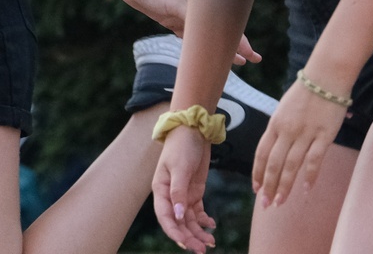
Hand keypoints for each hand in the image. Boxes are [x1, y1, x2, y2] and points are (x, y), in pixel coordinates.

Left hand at [113, 0, 262, 64]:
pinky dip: (200, 45)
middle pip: (219, 32)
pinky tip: (204, 53)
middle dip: (236, 46)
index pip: (225, 27)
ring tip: (236, 60)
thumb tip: (209, 33)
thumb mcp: (173, 4)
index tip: (251, 55)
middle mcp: (194, 12)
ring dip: (220, 47)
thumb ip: (190, 18)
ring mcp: (183, 16)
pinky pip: (190, 36)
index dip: (239, 41)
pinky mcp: (171, 20)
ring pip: (207, 36)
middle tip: (252, 60)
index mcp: (198, 7)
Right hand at [153, 124, 218, 251]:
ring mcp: (183, 194)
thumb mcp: (179, 167)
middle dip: (189, 237)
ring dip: (198, 232)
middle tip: (203, 249)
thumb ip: (179, 192)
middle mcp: (170, 195)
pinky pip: (198, 212)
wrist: (193, 130)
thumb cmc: (181, 146)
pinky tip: (212, 226)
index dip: (174, 231)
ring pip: (189, 220)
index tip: (186, 243)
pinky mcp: (195, 192)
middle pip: (178, 222)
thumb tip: (179, 216)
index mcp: (160, 189)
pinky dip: (204, 221)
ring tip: (211, 243)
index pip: (165, 216)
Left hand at [252, 77, 348, 207]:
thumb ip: (279, 129)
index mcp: (274, 124)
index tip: (255, 188)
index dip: (257, 172)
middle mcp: (287, 130)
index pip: (261, 153)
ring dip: (284, 186)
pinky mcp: (324, 136)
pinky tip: (306, 190)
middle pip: (273, 163)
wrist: (325, 77)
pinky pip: (314, 160)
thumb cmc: (305, 93)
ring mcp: (305, 134)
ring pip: (291, 165)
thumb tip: (275, 148)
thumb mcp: (284, 110)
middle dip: (267, 186)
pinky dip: (309, 177)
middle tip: (265, 204)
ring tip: (280, 202)